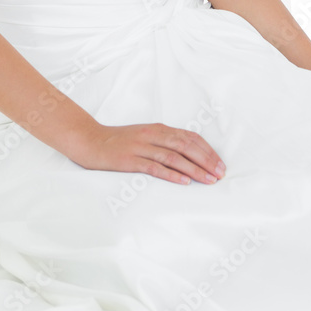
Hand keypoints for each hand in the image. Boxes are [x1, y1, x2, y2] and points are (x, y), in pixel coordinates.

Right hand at [74, 122, 226, 184]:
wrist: (91, 140)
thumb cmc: (121, 141)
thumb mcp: (146, 136)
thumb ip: (165, 142)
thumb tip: (190, 154)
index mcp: (159, 128)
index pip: (190, 137)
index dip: (207, 150)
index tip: (220, 164)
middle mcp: (153, 135)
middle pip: (186, 146)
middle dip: (206, 160)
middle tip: (220, 174)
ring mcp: (141, 146)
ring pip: (173, 156)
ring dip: (194, 169)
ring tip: (208, 180)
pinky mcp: (130, 159)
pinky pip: (154, 167)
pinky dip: (171, 174)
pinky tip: (184, 182)